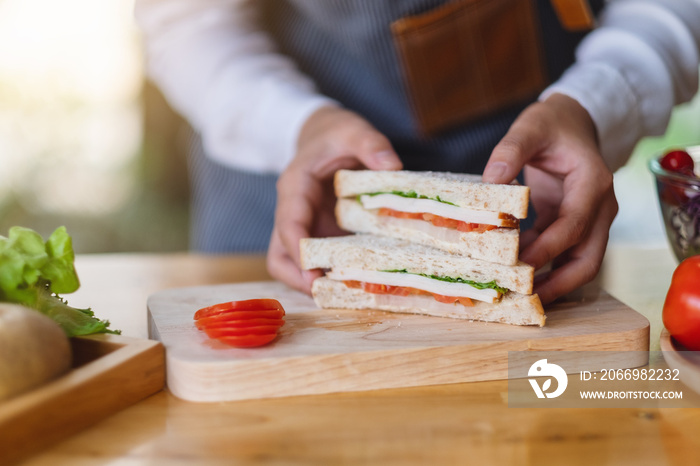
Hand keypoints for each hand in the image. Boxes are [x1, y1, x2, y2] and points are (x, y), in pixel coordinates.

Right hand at [267, 106, 401, 292]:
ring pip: (292, 264)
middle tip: (329, 294)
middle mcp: (293, 211)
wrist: (325, 135)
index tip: (314, 273)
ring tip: (345, 296)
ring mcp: (305, 227)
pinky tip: (357, 282)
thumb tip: (392, 165)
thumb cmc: (336, 134)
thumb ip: (370, 143)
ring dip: (312, 282)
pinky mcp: (318, 235)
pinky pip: (316, 261)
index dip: (297, 249)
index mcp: (295, 186)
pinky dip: (330, 274)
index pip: (287, 223)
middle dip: (299, 278)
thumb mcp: (353, 130)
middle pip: (280, 254)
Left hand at [482, 93, 617, 303]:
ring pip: (579, 262)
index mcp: (593, 183)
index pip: (574, 225)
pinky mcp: (574, 223)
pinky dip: (543, 265)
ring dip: (552, 282)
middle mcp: (600, 206)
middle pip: (588, 258)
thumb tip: (491, 180)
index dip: (548, 250)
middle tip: (524, 298)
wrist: (573, 120)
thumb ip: (510, 149)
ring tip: (518, 296)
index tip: (521, 267)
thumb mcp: (531, 126)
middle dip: (559, 284)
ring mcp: (590, 218)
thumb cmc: (553, 123)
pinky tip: (515, 273)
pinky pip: (563, 253)